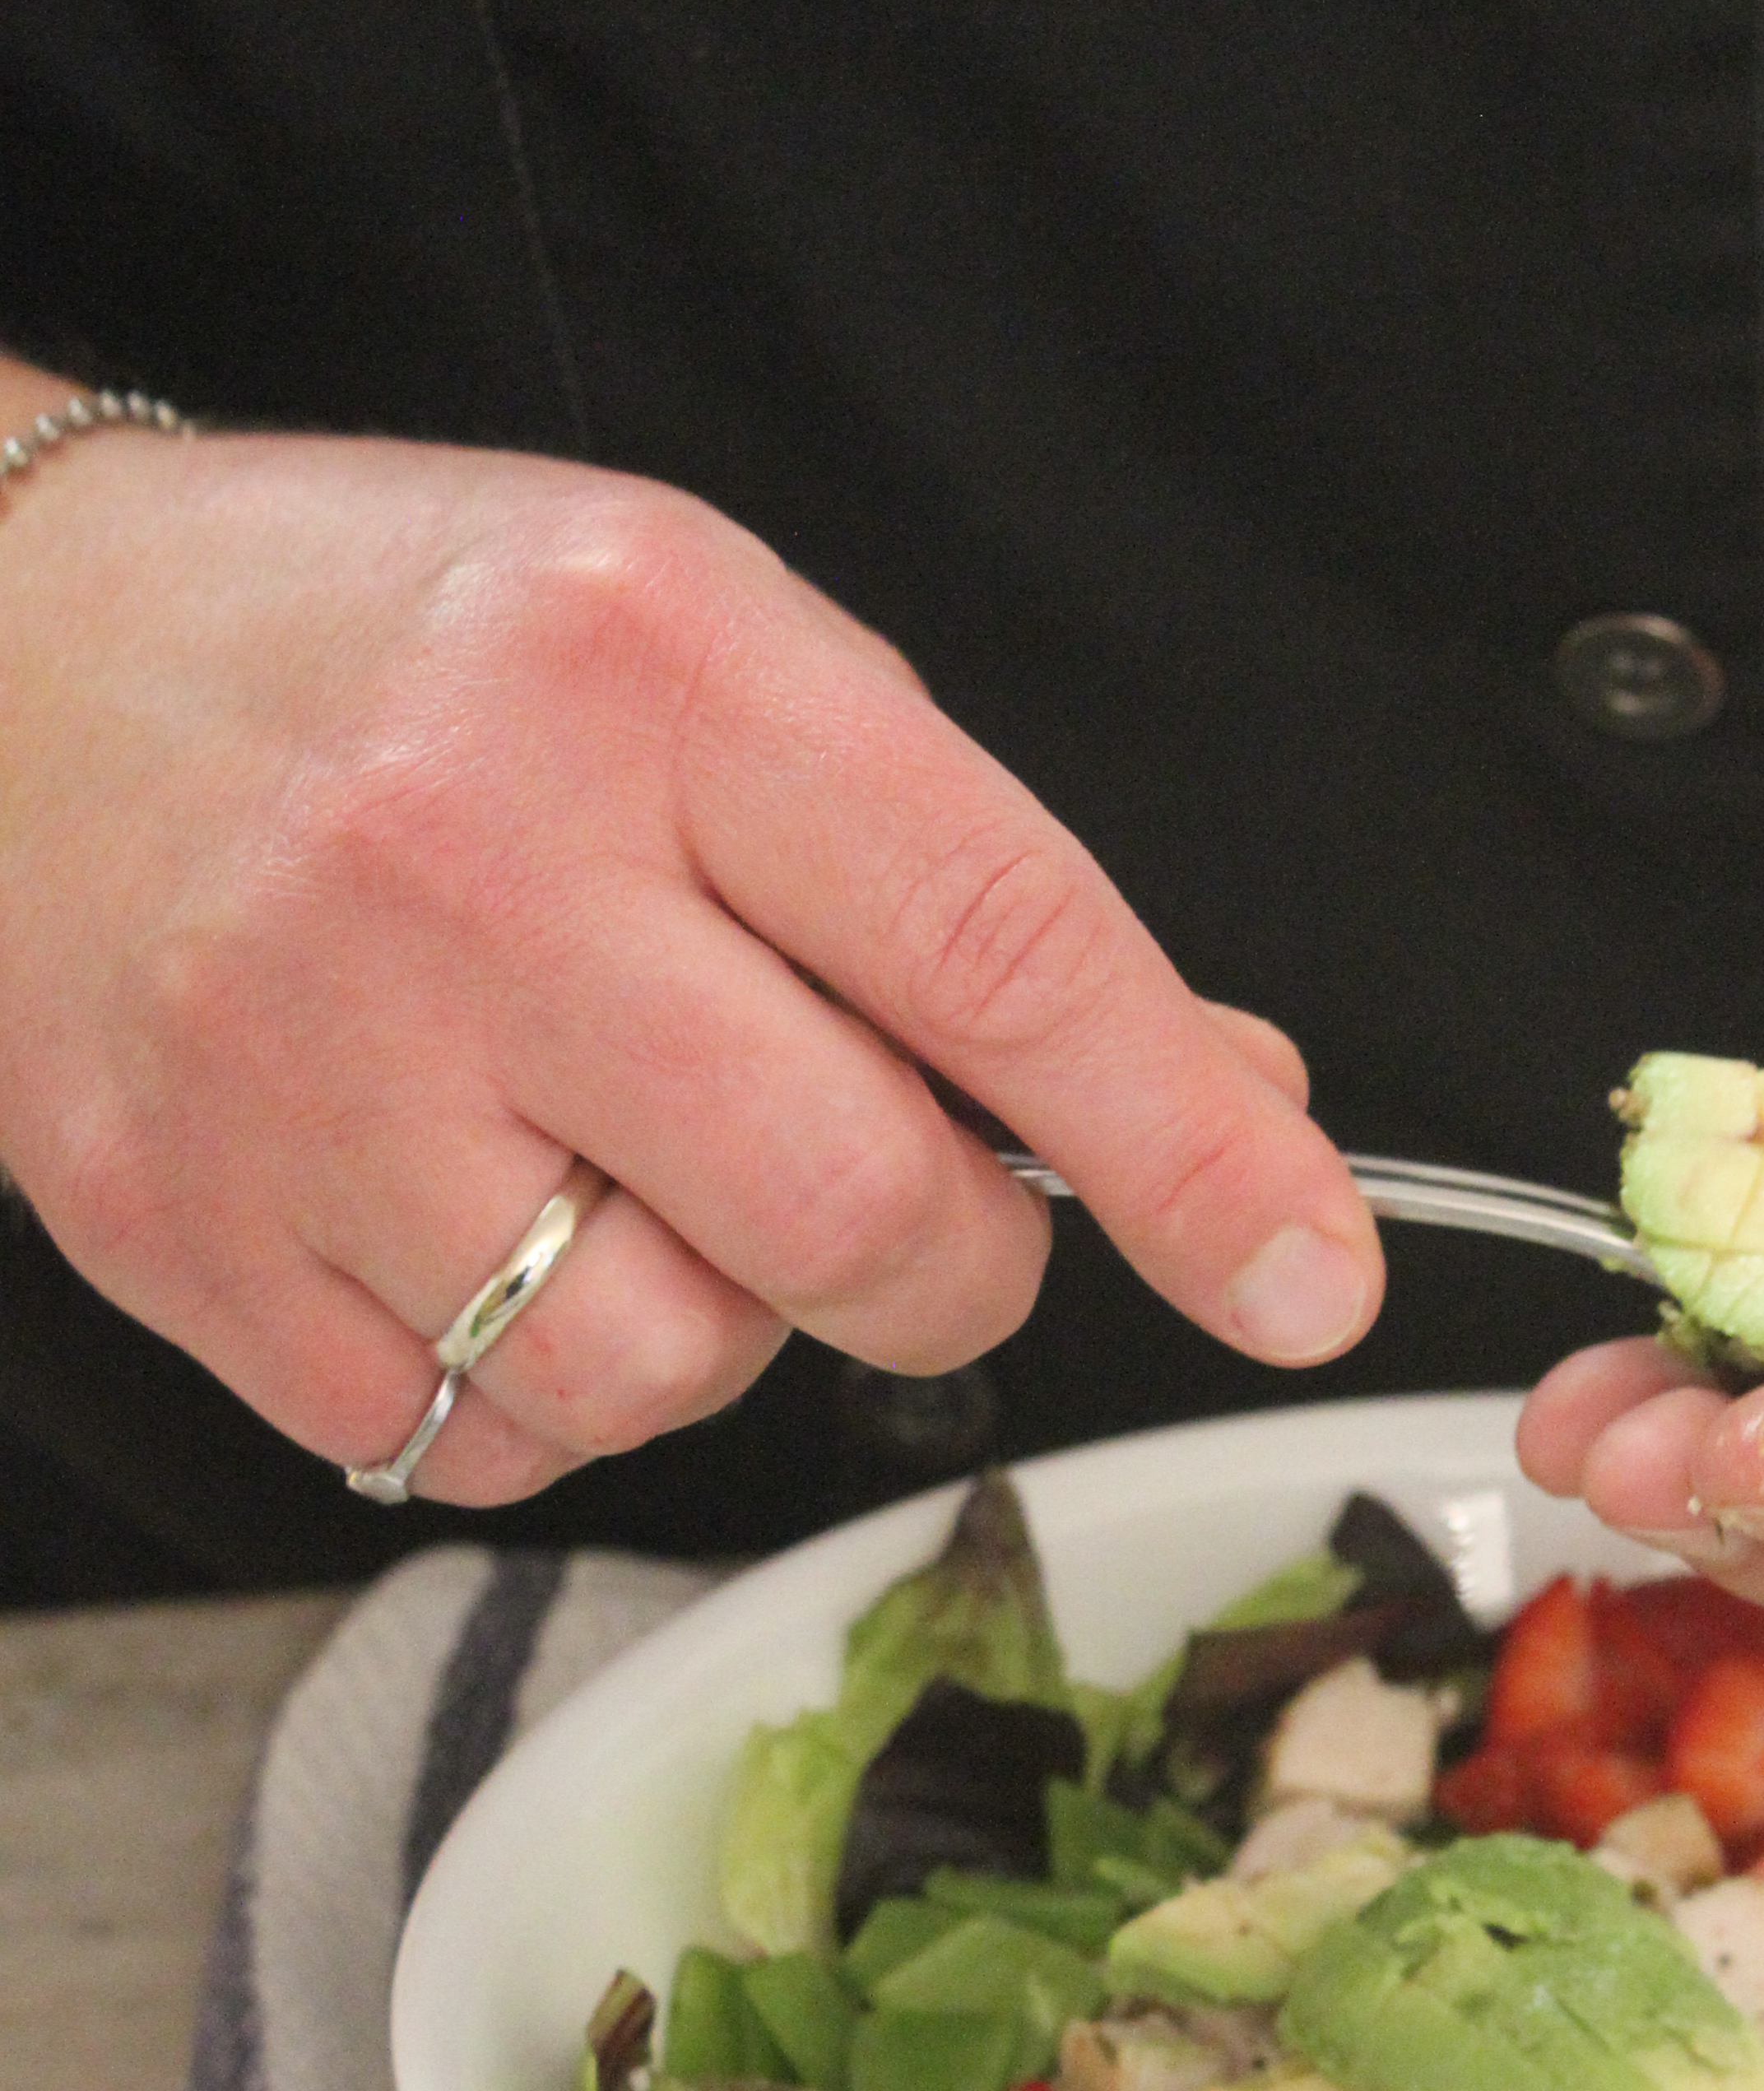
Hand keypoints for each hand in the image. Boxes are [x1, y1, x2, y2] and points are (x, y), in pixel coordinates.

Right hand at [0, 425, 1381, 1500]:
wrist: (17, 658)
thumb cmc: (411, 651)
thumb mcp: (723, 661)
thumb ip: (965, 888)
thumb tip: (1226, 1111)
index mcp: (652, 669)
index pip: (998, 950)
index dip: (1189, 1150)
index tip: (1308, 1270)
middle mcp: (468, 863)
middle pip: (850, 1217)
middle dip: (951, 1261)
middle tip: (909, 1192)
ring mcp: (299, 1064)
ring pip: (664, 1370)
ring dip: (724, 1321)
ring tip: (632, 1168)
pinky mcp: (179, 1224)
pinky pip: (474, 1439)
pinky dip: (533, 1378)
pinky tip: (476, 1219)